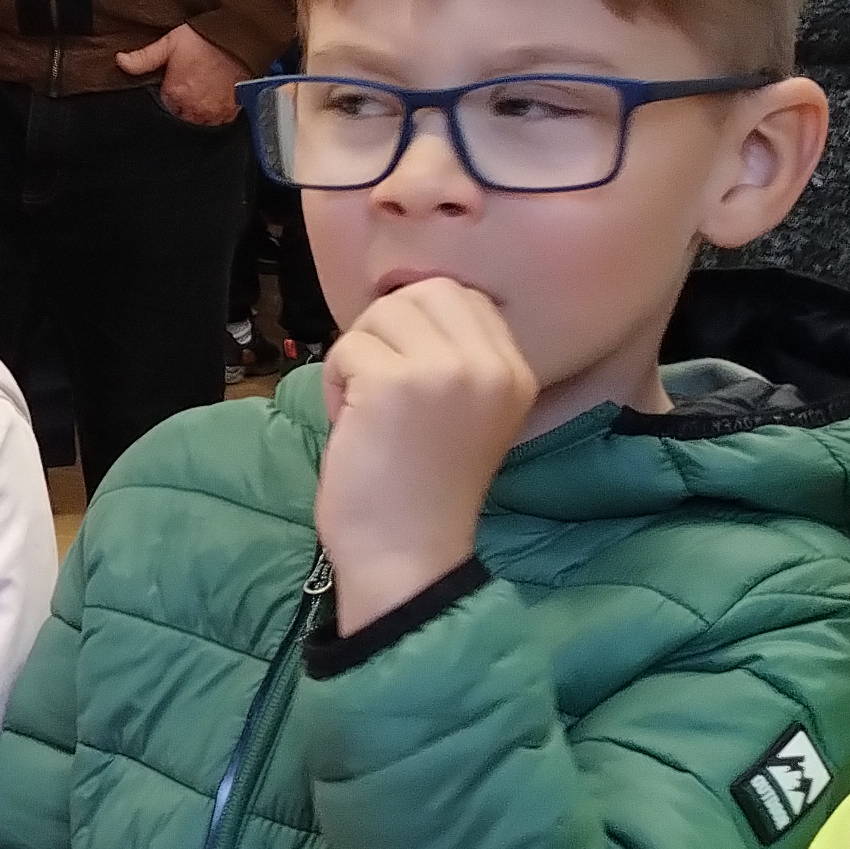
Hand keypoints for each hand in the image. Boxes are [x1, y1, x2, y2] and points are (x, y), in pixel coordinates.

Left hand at [116, 21, 242, 127]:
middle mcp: (193, 108)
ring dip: (198, 111)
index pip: (164, 105)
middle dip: (182, 104)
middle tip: (191, 84)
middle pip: (180, 115)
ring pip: (198, 121)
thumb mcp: (169, 43)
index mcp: (174, 94)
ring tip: (204, 91)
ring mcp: (213, 113)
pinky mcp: (230, 113)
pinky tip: (216, 97)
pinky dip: (216, 113)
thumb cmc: (205, 39)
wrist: (239, 37)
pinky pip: (218, 122)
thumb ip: (143, 57)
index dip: (169, 93)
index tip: (176, 82)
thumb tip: (119, 61)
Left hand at [312, 277, 536, 630]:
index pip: (463, 296)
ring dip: (357, 357)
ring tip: (364, 409)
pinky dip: (335, 384)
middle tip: (375, 384)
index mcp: (514, 372)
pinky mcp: (395, 383)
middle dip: (385, 330)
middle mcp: (490, 365)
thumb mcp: (466, 414)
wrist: (406, 555)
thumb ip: (455, 359)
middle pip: (423, 292)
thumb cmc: (421, 491)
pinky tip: (350, 425)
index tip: (403, 370)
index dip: (418, 323)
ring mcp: (445, 371)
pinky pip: (347, 349)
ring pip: (381, 315)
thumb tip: (401, 306)